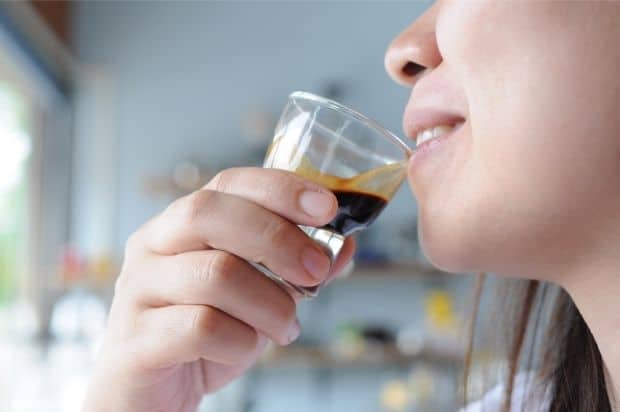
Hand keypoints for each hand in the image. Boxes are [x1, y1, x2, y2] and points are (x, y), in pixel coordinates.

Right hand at [82, 168, 354, 411]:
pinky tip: (247, 348)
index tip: (326, 207)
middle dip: (277, 239)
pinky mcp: (135, 338)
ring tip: (285, 326)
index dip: (280, 189)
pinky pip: (201, 327)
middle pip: (210, 213)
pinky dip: (241, 342)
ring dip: (269, 303)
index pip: (229, 183)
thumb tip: (343, 245)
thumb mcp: (258, 294)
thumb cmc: (206, 334)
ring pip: (215, 274)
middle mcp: (153, 246)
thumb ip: (295, 267)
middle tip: (316, 270)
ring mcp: (138, 289)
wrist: (153, 392)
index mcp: (182, 224)